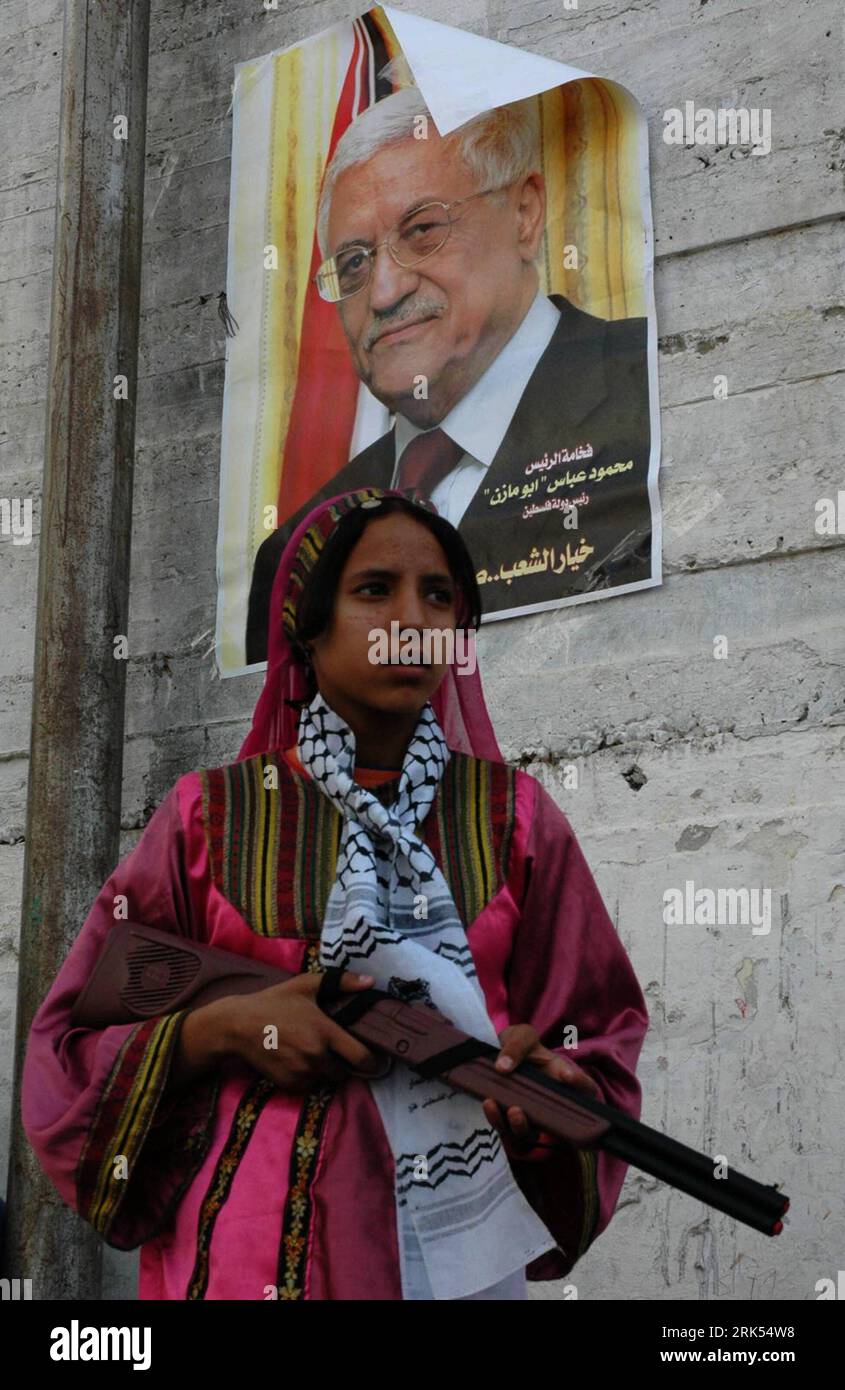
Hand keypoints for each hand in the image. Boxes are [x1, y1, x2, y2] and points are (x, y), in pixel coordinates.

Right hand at [217, 970, 384, 1091]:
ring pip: (325, 1079)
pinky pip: (308, 1085)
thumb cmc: (275, 1001)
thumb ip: (342, 982)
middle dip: (342, 1063)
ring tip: (310, 1051)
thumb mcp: (307, 985)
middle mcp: (316, 1056)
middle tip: (333, 1049)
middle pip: (344, 1071)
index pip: (361, 1057)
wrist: (238, 1025)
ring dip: (324, 1070)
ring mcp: (302, 1072)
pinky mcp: (289, 1084)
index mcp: (325, 1032)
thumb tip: (371, 981)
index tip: (372, 1059)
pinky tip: (295, 1059)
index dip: (371, 1061)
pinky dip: (307, 1077)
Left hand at [481, 1023, 602, 1155]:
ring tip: (511, 1110)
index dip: (582, 1085)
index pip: (586, 1089)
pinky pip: (506, 1129)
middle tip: (529, 1107)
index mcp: (563, 1079)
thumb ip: (517, 1046)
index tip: (567, 1074)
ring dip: (520, 1126)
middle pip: (560, 1123)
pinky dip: (497, 1120)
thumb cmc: (519, 1044)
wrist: (497, 1052)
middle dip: (549, 1123)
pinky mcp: (509, 1120)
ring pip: (530, 1133)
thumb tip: (503, 1067)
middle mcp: (550, 1103)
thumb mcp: (521, 1036)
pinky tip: (489, 1103)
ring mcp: (530, 1115)